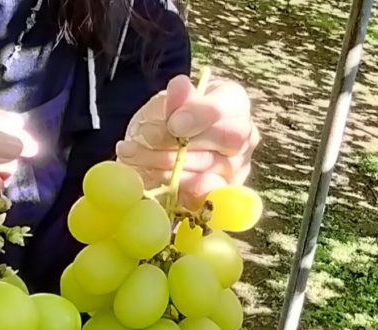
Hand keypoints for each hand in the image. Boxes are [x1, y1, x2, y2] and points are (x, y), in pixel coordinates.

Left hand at [118, 75, 257, 205]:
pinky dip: (173, 186)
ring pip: (209, 168)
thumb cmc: (167, 120)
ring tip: (132, 153)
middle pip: (228, 139)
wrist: (154, 151)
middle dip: (183, 143)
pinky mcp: (221, 193)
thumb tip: (181, 86)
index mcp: (233, 102)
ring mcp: (236, 168)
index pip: (230, 105)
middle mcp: (244, 135)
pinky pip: (204, 194)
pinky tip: (150, 176)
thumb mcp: (165, 104)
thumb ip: (175, 98)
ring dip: (165, 163)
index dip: (202, 114)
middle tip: (148, 140)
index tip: (174, 124)